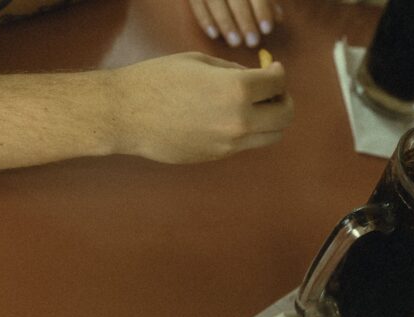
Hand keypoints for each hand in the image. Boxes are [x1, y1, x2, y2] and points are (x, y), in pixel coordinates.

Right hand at [109, 52, 293, 162]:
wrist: (128, 114)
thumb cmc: (158, 80)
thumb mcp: (200, 62)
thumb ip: (234, 71)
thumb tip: (254, 78)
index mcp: (237, 89)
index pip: (278, 84)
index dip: (279, 74)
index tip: (274, 70)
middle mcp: (240, 119)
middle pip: (285, 115)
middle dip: (284, 99)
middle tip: (273, 91)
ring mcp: (231, 143)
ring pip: (273, 135)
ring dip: (272, 119)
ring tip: (258, 107)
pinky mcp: (219, 156)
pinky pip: (248, 144)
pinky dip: (251, 130)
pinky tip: (234, 117)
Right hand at [188, 0, 282, 47]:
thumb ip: (266, 1)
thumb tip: (278, 18)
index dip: (262, 10)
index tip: (267, 30)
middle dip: (245, 20)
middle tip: (252, 42)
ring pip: (215, 1)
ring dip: (226, 23)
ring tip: (235, 43)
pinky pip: (196, 3)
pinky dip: (205, 19)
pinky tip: (214, 35)